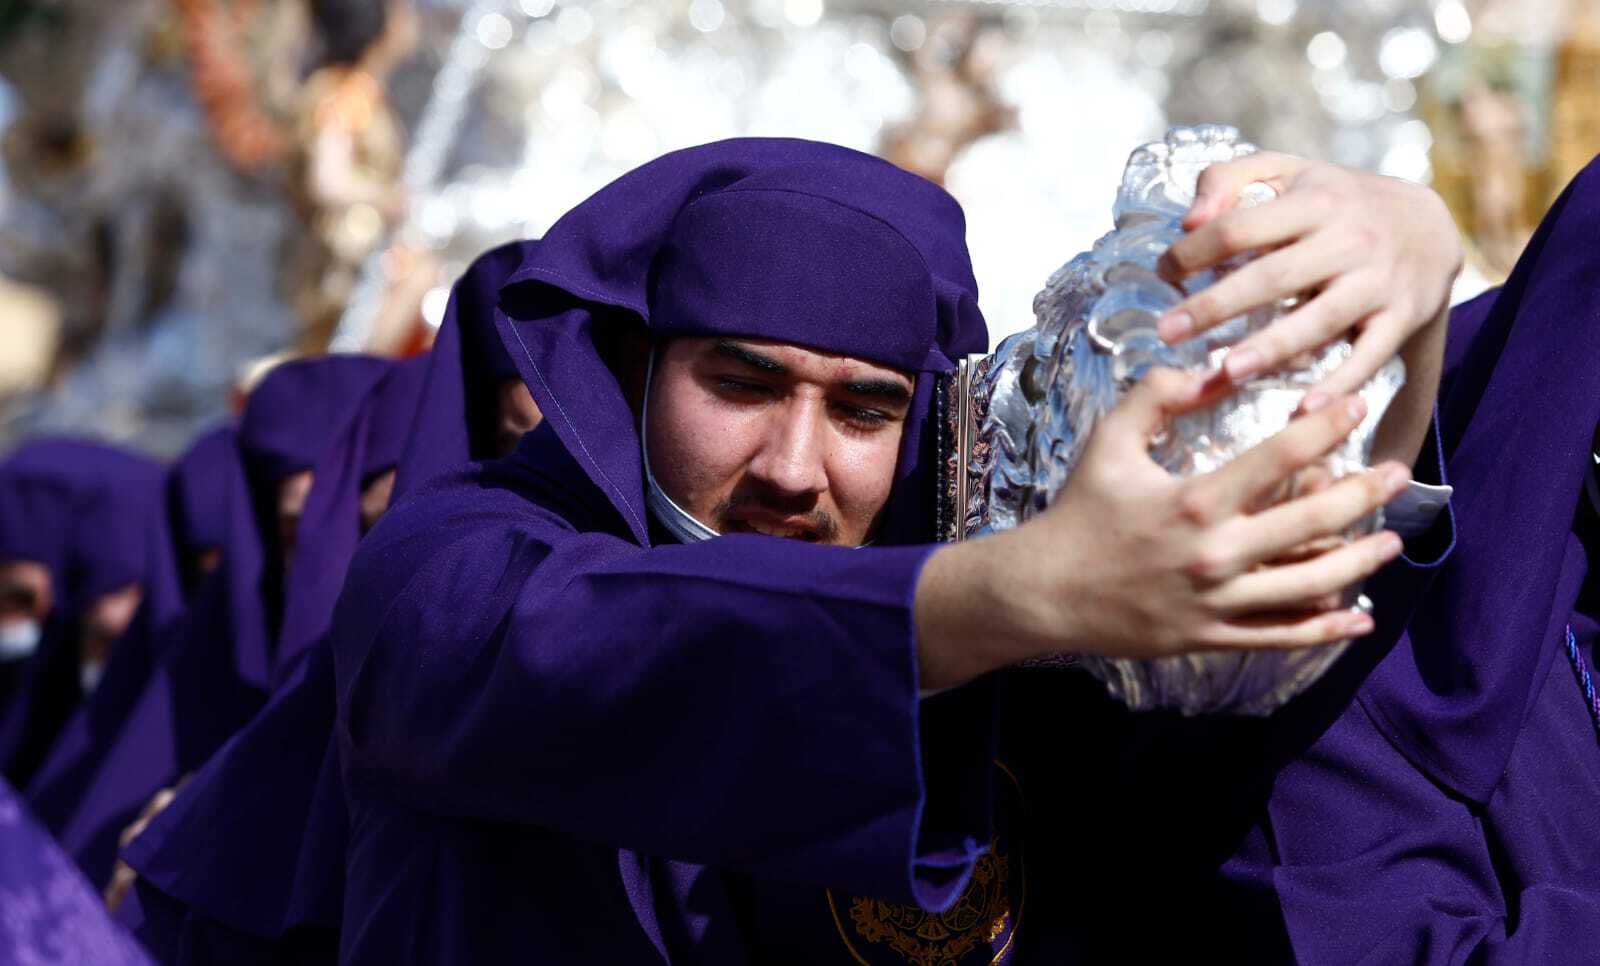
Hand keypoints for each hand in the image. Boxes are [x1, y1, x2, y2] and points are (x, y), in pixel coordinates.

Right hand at [915, 369, 1409, 687]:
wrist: (1045, 591)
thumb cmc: (1079, 510)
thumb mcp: (1108, 442)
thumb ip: (1157, 396)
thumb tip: (1209, 366)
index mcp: (1194, 500)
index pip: (1280, 459)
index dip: (1327, 428)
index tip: (1356, 407)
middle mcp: (1214, 554)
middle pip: (1313, 522)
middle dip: (1364, 493)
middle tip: (1399, 474)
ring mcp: (1217, 601)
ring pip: (1310, 585)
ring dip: (1360, 561)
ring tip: (1391, 541)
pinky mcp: (1212, 636)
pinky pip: (1281, 636)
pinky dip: (1326, 629)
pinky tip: (1359, 616)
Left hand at [1153, 152, 1462, 404]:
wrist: (1429, 224)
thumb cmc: (1335, 200)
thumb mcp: (1286, 172)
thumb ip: (1229, 180)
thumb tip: (1190, 221)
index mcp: (1314, 200)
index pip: (1241, 227)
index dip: (1195, 251)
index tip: (1162, 273)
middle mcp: (1348, 239)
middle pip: (1273, 276)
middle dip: (1217, 306)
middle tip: (1168, 332)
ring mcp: (1376, 281)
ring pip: (1320, 319)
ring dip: (1273, 347)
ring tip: (1228, 371)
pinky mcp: (1400, 318)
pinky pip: (1368, 356)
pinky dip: (1339, 383)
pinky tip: (1304, 409)